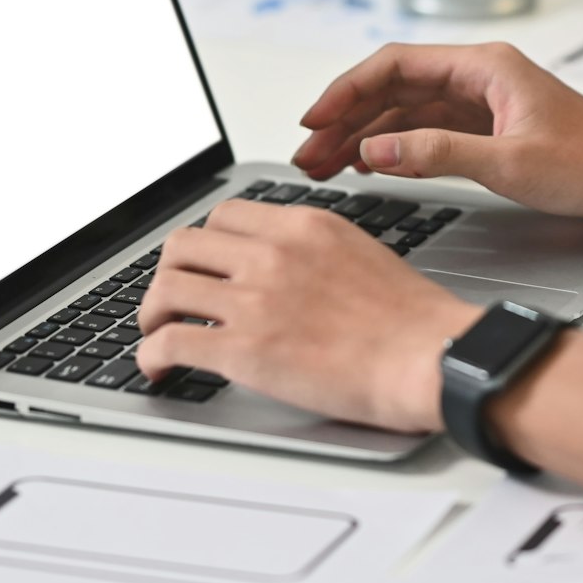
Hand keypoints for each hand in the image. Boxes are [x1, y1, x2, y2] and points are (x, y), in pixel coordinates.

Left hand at [135, 199, 480, 432]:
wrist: (431, 359)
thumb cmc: (414, 322)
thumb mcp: (363, 254)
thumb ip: (315, 253)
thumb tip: (290, 271)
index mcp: (303, 226)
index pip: (226, 215)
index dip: (204, 243)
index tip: (202, 265)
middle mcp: (272, 254)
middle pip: (184, 245)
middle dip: (169, 274)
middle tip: (171, 298)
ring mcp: (255, 300)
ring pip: (166, 290)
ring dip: (151, 314)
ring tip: (155, 333)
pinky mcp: (245, 350)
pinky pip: (171, 343)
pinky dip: (151, 356)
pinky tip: (157, 368)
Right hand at [291, 42, 582, 217]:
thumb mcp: (511, 164)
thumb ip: (438, 155)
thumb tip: (378, 149)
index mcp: (485, 66)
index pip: (395, 65)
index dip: (346, 91)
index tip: (314, 121)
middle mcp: (482, 76)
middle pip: (394, 88)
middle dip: (346, 119)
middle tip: (307, 155)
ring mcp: (486, 102)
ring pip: (407, 111)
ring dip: (365, 135)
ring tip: (325, 166)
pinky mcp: (492, 129)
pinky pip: (428, 130)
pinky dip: (395, 146)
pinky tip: (370, 164)